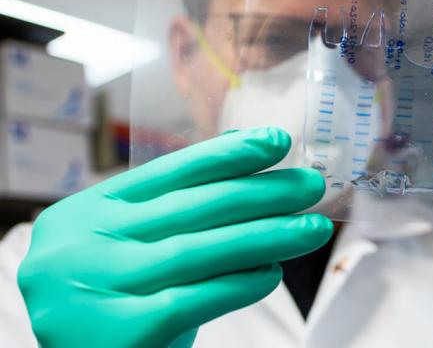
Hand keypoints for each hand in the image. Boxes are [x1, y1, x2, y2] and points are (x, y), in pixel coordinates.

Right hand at [17, 127, 331, 347]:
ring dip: (266, 236)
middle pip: (191, 208)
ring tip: (312, 229)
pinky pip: (192, 301)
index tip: (278, 142)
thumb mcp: (131, 246)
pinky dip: (238, 285)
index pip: (170, 172)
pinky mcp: (116, 335)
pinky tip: (272, 274)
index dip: (229, 155)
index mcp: (86, 212)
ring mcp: (94, 288)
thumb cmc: (111, 303)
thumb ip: (177, 205)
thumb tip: (241, 145)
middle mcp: (82, 244)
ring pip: (197, 251)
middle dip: (261, 193)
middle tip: (312, 186)